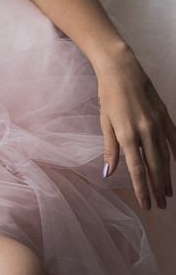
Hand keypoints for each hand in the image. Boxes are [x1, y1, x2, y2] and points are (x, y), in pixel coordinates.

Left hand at [96, 48, 175, 209]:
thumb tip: (108, 173)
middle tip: (160, 205)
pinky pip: (173, 138)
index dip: (142, 188)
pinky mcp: (164, 114)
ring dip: (166, 175)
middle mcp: (145, 130)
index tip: (146, 204)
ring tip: (168, 192)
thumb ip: (110, 149)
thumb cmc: (108, 95)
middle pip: (154, 166)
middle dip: (157, 187)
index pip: (137, 169)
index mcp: (127, 134)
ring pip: (165, 155)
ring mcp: (156, 122)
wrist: (121, 69)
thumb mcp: (105, 122)